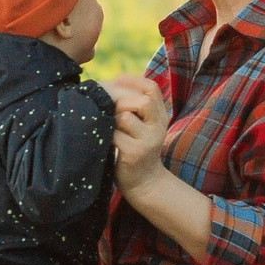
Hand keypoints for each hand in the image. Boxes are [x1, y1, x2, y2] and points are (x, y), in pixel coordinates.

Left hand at [108, 75, 168, 190]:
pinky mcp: (135, 154)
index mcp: (159, 116)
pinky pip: (115, 135)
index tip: (116, 81)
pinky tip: (105, 140)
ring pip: (125, 117)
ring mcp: (148, 141)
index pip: (152, 89)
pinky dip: (106, 135)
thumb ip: (134, 106)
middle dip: (120, 100)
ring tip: (107, 126)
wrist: (144, 182)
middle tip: (108, 108)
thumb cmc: (136, 148)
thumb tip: (112, 82)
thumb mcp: (141, 126)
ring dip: (111, 118)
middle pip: (143, 101)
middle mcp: (158, 127)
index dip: (133, 81)